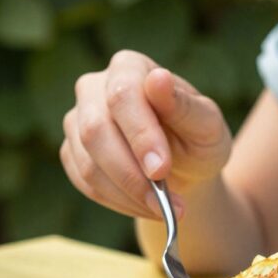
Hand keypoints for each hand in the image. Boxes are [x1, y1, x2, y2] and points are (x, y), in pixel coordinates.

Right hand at [61, 50, 231, 219]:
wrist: (184, 167)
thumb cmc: (198, 138)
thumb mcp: (206, 125)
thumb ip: (185, 106)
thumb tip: (158, 79)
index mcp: (129, 67)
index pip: (123, 95)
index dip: (139, 134)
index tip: (161, 169)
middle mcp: (94, 88)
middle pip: (95, 130)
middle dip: (131, 173)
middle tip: (164, 203)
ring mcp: (77, 121)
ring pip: (88, 163)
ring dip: (127, 195)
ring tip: (165, 210)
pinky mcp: (71, 153)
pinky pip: (85, 183)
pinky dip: (118, 202)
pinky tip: (146, 207)